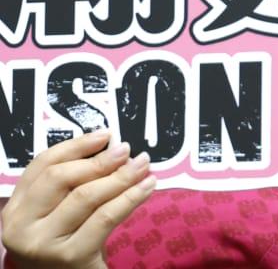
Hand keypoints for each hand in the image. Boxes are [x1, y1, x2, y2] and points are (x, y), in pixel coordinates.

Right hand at [1, 131, 155, 268]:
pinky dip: (131, 197)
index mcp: (16, 209)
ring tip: (143, 166)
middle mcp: (20, 227)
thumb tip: (110, 147)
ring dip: (121, 176)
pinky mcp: (69, 257)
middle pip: (61, 178)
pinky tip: (147, 187)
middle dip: (99, 161)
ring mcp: (42, 244)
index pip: (42, 165)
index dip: (76, 146)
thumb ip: (73, 183)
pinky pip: (105, 217)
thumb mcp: (60, 213)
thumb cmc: (69, 243)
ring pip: (86, 196)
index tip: (105, 135)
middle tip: (127, 151)